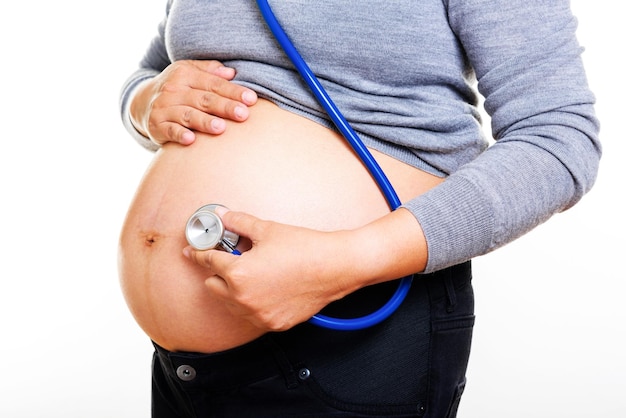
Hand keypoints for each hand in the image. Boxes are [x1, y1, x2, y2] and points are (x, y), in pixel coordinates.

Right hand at [130, 60, 257, 144]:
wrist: (141, 102)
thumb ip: (210, 71)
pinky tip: (191, 140)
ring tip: (221, 128)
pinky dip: (179, 135)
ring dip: (204, 122)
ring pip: (188, 115)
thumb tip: (232, 72)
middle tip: (243, 114)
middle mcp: (174, 90)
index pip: (214, 84)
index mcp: (185, 75)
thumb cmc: (177, 88)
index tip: (251, 99)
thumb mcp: (189, 72)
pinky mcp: (156, 126)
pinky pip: (169, 130)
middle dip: (224, 107)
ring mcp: (164, 108)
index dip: (233, 91)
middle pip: (203, 99)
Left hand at [182, 208, 357, 331]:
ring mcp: (259, 314)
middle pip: (213, 286)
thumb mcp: (267, 229)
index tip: (193, 251)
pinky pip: (251, 314)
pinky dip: (251, 302)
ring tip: (251, 273)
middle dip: (218, 271)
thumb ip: (238, 222)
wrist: (335, 267)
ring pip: (230, 303)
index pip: (208, 261)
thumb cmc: (304, 247)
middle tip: (231, 258)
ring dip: (232, 289)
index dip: (199, 252)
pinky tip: (265, 287)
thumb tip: (222, 215)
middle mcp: (244, 299)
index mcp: (238, 274)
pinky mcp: (274, 323)